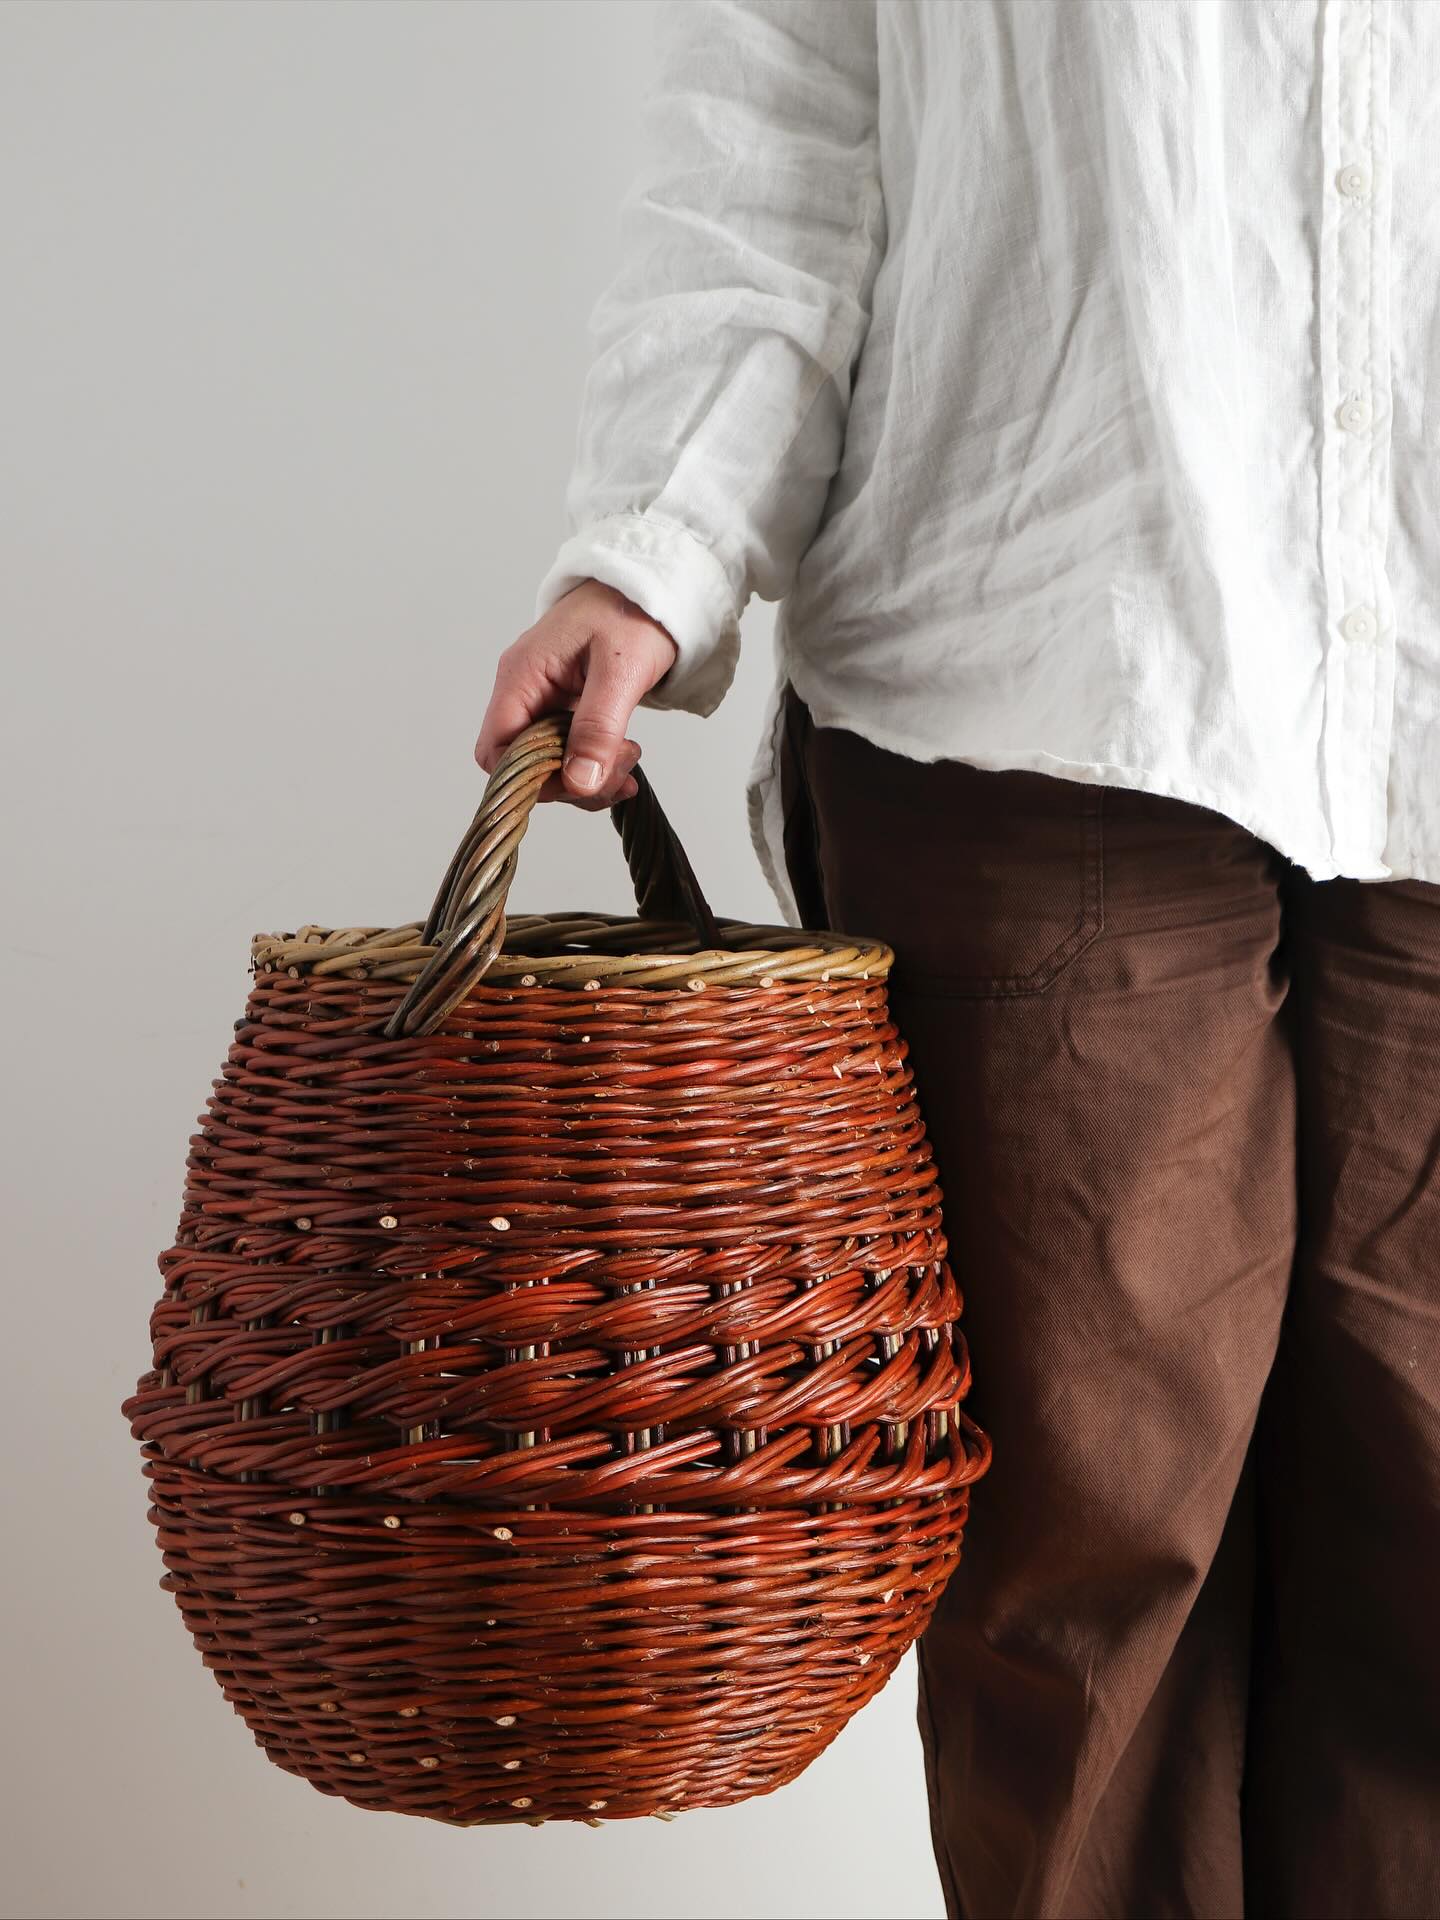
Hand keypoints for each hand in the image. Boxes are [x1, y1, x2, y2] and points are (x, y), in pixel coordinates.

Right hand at [475, 580, 678, 808]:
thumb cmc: (633, 610)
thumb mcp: (621, 671)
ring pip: (546, 759)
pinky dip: (592, 761)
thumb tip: (579, 781)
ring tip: (627, 759)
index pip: (496, 750)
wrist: (653, 585)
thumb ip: (598, 727)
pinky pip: (565, 745)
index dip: (530, 779)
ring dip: (586, 774)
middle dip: (569, 780)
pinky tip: (620, 758)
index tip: (578, 782)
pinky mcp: (563, 702)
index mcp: (522, 675)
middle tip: (616, 773)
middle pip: (521, 762)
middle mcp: (523, 688)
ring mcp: (542, 696)